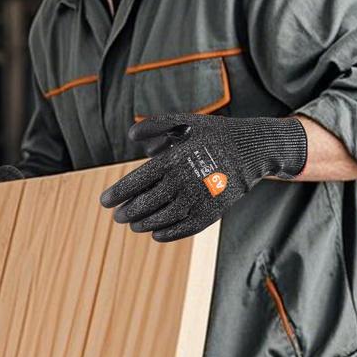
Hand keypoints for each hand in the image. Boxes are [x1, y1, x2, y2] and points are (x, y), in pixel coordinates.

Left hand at [98, 113, 306, 242]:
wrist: (252, 148)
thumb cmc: (214, 134)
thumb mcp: (185, 122)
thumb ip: (156, 125)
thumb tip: (131, 136)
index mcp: (176, 158)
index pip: (139, 180)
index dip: (119, 193)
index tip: (104, 202)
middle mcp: (186, 180)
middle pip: (149, 202)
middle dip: (129, 212)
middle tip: (117, 217)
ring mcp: (201, 198)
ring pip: (165, 218)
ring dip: (146, 224)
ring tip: (134, 225)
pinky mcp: (214, 211)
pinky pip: (187, 227)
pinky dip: (169, 233)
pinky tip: (156, 234)